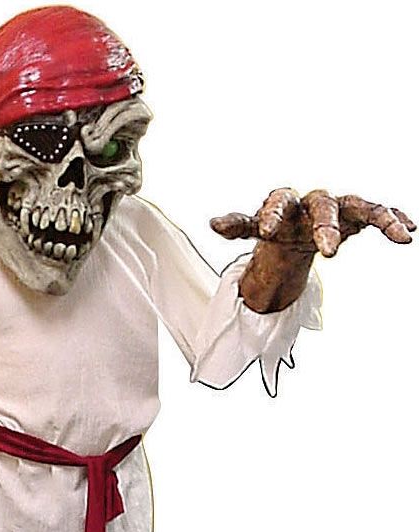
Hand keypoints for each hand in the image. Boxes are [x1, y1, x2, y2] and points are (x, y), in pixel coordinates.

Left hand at [209, 189, 414, 312]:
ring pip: (360, 207)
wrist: (299, 228)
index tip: (266, 230)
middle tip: (329, 250)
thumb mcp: (256, 229)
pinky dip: (393, 220)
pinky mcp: (358, 216)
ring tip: (399, 235)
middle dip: (326, 227)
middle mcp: (314, 202)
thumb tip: (213, 224)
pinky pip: (378, 214)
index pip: (278, 201)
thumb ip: (237, 226)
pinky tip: (408, 231)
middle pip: (322, 207)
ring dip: (379, 219)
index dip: (272, 214)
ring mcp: (339, 207)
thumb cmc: (278, 226)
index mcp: (285, 203)